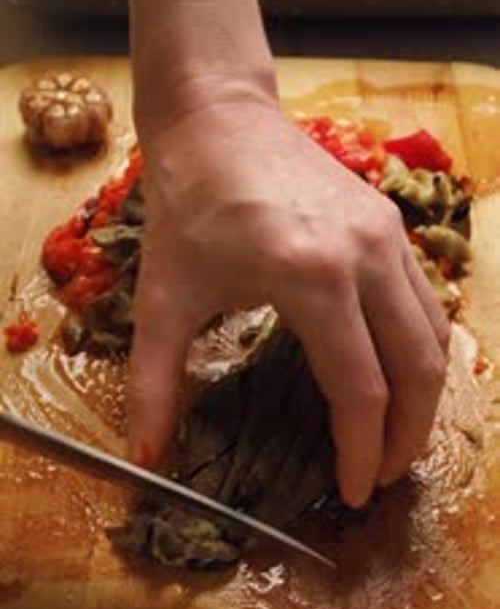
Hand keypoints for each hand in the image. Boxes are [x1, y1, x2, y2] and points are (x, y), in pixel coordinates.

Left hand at [128, 85, 449, 507]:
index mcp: (311, 277)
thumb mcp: (165, 295)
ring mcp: (386, 236)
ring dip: (423, 398)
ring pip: (434, 337)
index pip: (359, 389)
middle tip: (380, 477)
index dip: (359, 451)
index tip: (351, 492)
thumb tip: (145, 454)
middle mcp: (365, 257)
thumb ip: (155, 381)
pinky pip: (425, 302)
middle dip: (405, 438)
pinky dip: (420, 351)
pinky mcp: (389, 224)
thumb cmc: (187, 201)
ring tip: (394, 438)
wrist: (217, 117)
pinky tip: (394, 375)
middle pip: (417, 371)